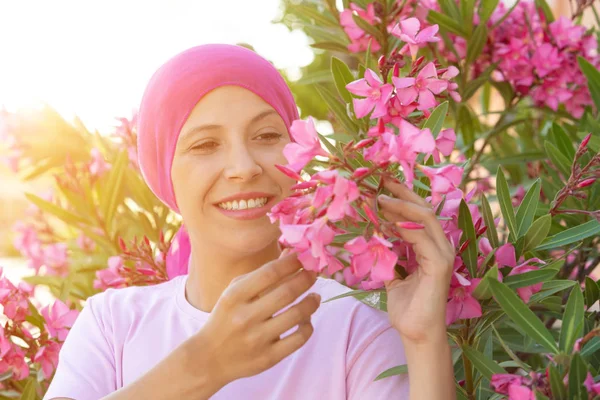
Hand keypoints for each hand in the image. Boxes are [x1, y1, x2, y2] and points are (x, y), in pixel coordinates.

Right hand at [190, 253, 320, 385]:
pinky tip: (307, 319)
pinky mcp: (268, 358)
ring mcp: (257, 339)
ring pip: (297, 315)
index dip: (291, 262)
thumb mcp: (236, 292)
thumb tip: (291, 254)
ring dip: (312, 302)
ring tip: (315, 296)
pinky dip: (308, 326)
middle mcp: (245, 317)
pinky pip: (299, 338)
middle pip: (287, 292)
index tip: (303, 257)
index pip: (270, 273)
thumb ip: (263, 273)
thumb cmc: (226, 317)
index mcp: (234, 296)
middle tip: (313, 274)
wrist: (210, 358)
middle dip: (306, 279)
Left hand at [377, 178, 453, 344]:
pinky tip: (386, 219)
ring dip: (400, 205)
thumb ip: (389, 254)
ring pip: (424, 217)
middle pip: (423, 208)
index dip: (400, 197)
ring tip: (378, 197)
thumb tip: (372, 236)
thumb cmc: (407, 307)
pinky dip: (404, 225)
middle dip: (401, 192)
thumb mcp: (393, 274)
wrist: (416, 334)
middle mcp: (441, 246)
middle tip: (380, 179)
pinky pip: (421, 237)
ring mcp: (444, 254)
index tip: (378, 185)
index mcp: (431, 246)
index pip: (418, 213)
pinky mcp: (441, 265)